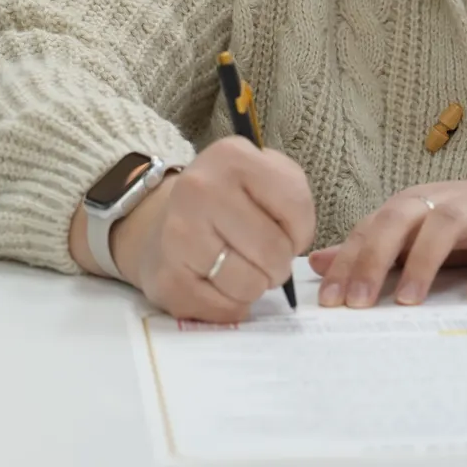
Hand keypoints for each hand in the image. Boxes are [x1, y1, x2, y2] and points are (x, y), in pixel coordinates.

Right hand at [113, 137, 315, 321]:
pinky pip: (223, 310)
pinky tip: (218, 283)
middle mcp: (200, 189)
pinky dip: (230, 304)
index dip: (300, 230)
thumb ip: (293, 200)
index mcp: (232, 156)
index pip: (295, 206)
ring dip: (254, 286)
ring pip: (249, 286)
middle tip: (263, 257)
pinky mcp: (166, 278)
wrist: (167, 218)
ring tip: (239, 267)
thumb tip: (295, 248)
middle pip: (273, 251)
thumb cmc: (230, 200)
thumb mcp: (267, 176)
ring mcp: (178, 234)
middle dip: (278, 264)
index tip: (283, 230)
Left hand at [308, 174, 466, 308]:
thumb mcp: (418, 233)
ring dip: (426, 261)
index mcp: (415, 203)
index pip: (373, 228)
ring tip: (409, 302)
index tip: (329, 301)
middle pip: (403, 218)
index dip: (348, 262)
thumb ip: (372, 248)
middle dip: (376, 259)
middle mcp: (446, 201)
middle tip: (358, 302)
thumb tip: (317, 263)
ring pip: (449, 224)